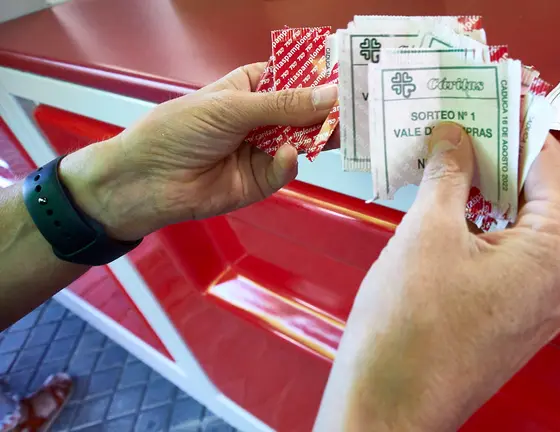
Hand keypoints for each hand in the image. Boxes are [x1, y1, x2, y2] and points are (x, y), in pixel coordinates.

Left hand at [58, 63, 337, 239]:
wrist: (147, 181)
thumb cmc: (178, 130)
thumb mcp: (232, 107)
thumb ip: (283, 105)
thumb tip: (329, 96)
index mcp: (250, 89)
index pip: (292, 79)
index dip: (317, 79)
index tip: (346, 77)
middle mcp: (260, 118)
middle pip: (303, 112)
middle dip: (326, 111)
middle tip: (356, 109)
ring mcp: (262, 150)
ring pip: (301, 142)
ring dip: (318, 138)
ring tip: (339, 131)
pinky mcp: (260, 181)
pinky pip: (285, 170)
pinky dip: (288, 164)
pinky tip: (287, 154)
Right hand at [315, 123, 559, 430]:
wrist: (389, 408)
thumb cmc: (409, 337)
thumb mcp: (427, 232)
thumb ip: (450, 172)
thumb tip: (455, 138)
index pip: (550, 163)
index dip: (517, 123)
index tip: (492, 98)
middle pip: (538, 194)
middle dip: (496, 156)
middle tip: (458, 124)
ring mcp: (542, 303)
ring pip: (521, 225)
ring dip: (485, 191)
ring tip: (446, 160)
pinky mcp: (517, 317)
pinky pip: (509, 255)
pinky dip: (482, 226)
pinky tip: (448, 206)